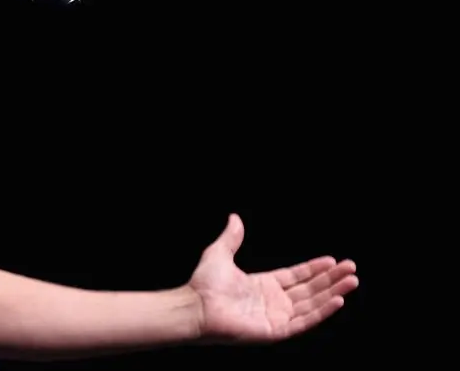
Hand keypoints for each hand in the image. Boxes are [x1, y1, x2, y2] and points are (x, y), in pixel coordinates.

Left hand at [188, 214, 358, 342]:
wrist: (196, 306)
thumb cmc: (204, 284)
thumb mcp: (220, 253)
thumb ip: (231, 237)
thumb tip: (234, 217)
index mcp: (263, 285)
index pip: (296, 276)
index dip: (315, 269)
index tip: (333, 260)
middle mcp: (273, 301)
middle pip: (309, 289)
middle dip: (331, 278)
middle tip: (352, 268)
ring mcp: (276, 316)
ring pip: (312, 303)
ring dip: (333, 292)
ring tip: (351, 280)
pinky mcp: (276, 330)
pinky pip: (304, 320)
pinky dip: (322, 311)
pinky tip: (337, 299)